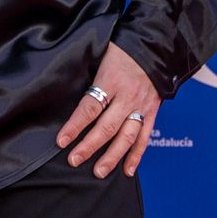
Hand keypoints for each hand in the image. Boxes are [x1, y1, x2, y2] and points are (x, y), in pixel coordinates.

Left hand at [56, 41, 159, 177]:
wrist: (155, 45)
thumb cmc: (122, 48)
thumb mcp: (101, 54)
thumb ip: (89, 73)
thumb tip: (64, 84)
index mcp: (111, 80)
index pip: (89, 107)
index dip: (75, 126)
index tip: (61, 140)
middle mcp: (127, 96)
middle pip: (107, 127)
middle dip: (89, 146)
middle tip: (74, 160)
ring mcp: (141, 106)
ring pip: (126, 137)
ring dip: (112, 156)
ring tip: (98, 172)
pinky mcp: (152, 112)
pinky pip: (144, 137)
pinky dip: (137, 155)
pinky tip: (127, 170)